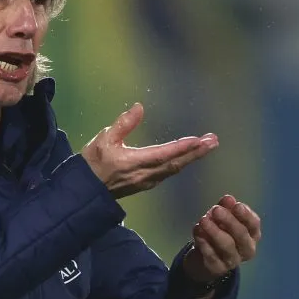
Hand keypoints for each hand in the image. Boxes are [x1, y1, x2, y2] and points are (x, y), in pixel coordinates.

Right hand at [81, 103, 217, 198]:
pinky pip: (168, 173)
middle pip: (176, 163)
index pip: (165, 154)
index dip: (183, 147)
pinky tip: (188, 158)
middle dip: (196, 152)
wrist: (85, 191)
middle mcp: (146, 174)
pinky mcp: (146, 184)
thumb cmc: (92, 163)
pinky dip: (181, 163)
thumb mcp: (103, 139)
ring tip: (207, 146)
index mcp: (135, 162)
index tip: (200, 140)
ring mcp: (147, 181)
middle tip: (214, 141)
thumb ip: (123, 124)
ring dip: (192, 158)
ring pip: (174, 170)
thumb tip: (139, 107)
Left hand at [183, 195, 261, 281]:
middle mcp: (247, 249)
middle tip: (215, 209)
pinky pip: (212, 255)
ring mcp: (233, 261)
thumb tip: (228, 199)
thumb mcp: (222, 218)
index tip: (236, 205)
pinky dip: (204, 242)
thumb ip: (226, 207)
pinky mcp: (218, 268)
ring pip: (227, 245)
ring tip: (203, 220)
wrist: (204, 259)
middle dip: (229, 220)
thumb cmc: (219, 233)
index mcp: (252, 234)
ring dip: (214, 231)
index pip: (254, 224)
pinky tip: (197, 231)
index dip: (246, 215)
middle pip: (241, 234)